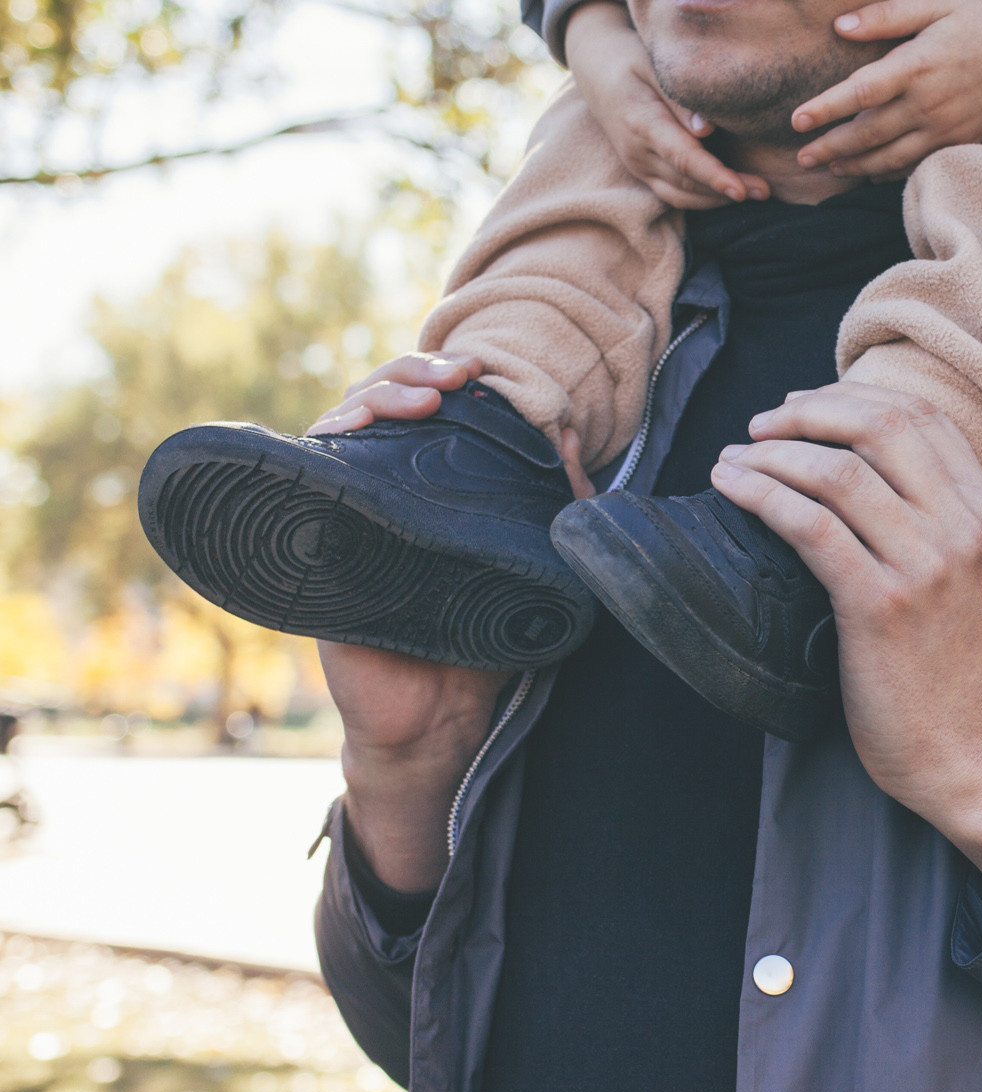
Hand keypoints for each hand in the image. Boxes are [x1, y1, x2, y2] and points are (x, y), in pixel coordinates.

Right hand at [307, 352, 592, 889]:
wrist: (446, 720)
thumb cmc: (487, 639)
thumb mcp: (534, 562)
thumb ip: (555, 506)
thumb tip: (568, 437)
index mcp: (429, 485)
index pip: (423, 408)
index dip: (440, 376)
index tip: (478, 371)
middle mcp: (381, 491)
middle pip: (377, 405)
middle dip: (409, 376)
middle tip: (450, 378)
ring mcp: (343, 518)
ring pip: (338, 433)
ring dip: (369, 400)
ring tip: (416, 400)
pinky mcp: (315, 555)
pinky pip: (302, 492)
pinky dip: (318, 453)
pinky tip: (342, 435)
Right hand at [565, 0, 768, 207]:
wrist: (596, 70)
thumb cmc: (630, 59)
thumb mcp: (652, 64)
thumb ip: (679, 98)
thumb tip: (707, 130)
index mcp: (640, 123)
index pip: (682, 158)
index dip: (713, 176)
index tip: (741, 190)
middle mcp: (637, 152)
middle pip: (686, 183)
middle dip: (726, 192)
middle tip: (765, 191)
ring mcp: (638, 165)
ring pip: (681, 196)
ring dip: (718, 200)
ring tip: (757, 193)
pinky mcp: (644, 171)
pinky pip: (675, 194)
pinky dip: (704, 198)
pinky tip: (732, 191)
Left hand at [710, 384, 981, 892]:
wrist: (960, 744)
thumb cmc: (944, 659)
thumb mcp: (960, 570)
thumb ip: (928, 511)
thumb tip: (849, 454)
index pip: (921, 413)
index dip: (851, 396)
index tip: (801, 404)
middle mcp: (963, 526)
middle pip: (880, 426)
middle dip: (808, 411)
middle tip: (762, 424)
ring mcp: (925, 564)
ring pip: (838, 471)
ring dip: (772, 453)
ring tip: (734, 460)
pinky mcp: (879, 603)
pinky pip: (810, 524)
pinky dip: (762, 494)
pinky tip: (733, 489)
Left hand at [790, 0, 981, 181]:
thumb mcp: (938, 0)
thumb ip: (887, 15)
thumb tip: (840, 26)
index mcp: (920, 64)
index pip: (859, 93)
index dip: (825, 110)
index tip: (796, 121)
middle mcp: (932, 103)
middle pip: (869, 135)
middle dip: (831, 149)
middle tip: (802, 158)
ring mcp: (949, 127)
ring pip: (892, 158)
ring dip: (856, 167)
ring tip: (830, 170)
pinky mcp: (965, 140)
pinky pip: (919, 164)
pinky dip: (890, 172)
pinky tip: (871, 171)